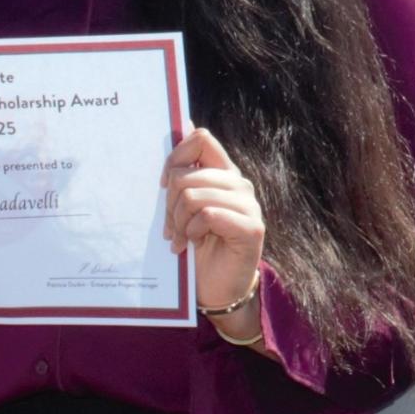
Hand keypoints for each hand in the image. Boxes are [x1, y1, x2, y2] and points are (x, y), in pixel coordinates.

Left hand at [161, 126, 264, 333]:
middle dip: (169, 203)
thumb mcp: (183, 206)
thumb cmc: (196, 244)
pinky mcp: (251, 227)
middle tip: (170, 226)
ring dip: (179, 221)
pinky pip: (208, 214)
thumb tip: (180, 126)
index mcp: (223, 172)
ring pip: (193, 195)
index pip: (201, 139)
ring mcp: (248, 205)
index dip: (175, 156)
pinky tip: (193, 243)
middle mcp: (239, 184)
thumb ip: (183, 173)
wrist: (215, 287)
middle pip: (187, 173)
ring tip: (180, 237)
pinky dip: (192, 231)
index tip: (163, 184)